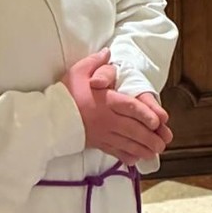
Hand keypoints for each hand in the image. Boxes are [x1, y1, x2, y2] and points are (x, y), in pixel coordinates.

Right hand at [61, 49, 167, 165]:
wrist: (48, 118)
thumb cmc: (66, 94)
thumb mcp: (79, 72)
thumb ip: (96, 62)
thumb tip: (108, 52)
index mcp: (106, 101)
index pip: (130, 107)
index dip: (146, 114)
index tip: (158, 121)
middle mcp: (106, 120)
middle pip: (133, 129)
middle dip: (150, 137)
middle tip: (164, 142)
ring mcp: (102, 134)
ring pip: (127, 143)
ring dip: (143, 148)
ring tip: (155, 152)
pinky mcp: (96, 143)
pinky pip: (115, 152)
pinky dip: (127, 156)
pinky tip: (136, 160)